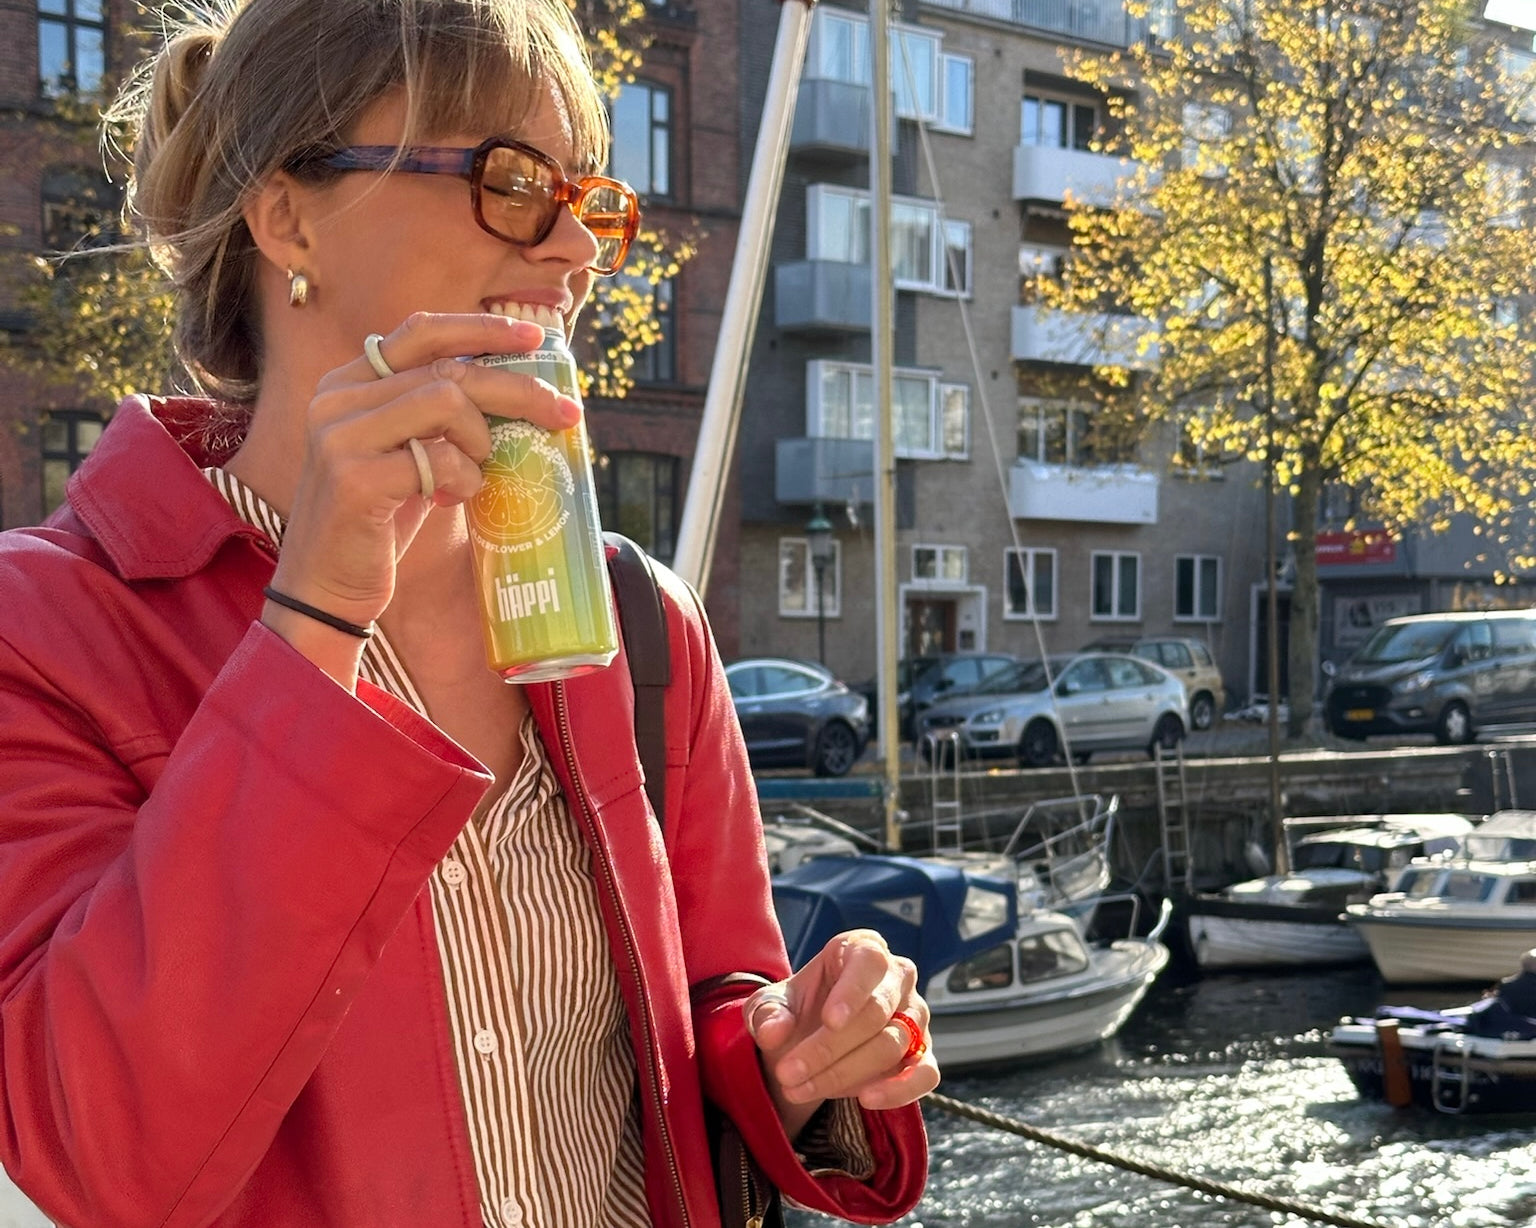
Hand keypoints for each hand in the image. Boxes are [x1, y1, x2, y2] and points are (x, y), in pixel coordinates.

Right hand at [267, 312, 580, 630]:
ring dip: (481, 441)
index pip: (422, 333)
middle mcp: (338, 398)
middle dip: (518, 391)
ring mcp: (341, 436)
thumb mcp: (407, 456)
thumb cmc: (376, 522)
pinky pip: (438, 460)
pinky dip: (463, 479)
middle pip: (449, 371)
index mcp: (350, 383)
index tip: (536, 338)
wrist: (325, 588)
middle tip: (565, 414)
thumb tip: (518, 394)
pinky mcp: (353, 479)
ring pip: (446, 403)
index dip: (481, 328)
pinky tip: (452, 499)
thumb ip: (440, 420)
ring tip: (476, 473)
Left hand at [745, 930, 938, 1131]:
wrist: (808, 1042)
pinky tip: (867, 1099)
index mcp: (861, 950)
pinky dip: (900, 1089)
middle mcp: (896, 978)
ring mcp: (915, 1016)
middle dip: (828, 1047)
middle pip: (876, 1011)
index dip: (851, 992)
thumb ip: (768, 1014)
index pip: (869, 963)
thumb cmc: (796, 1011)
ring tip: (800, 1089)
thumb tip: (774, 1032)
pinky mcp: (922, 1054)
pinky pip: (925, 1072)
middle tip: (788, 1073)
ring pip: (893, 1045)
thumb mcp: (771, 1006)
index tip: (830, 1020)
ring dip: (845, 1073)